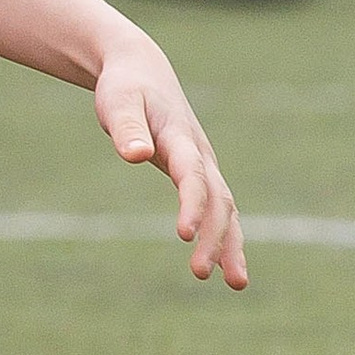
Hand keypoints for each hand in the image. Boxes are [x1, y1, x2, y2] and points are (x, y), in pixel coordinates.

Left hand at [92, 35, 247, 287]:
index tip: (184, 235)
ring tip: (236, 283)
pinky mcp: (200, 173)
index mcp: (180, 137)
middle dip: (214, 236)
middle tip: (201, 272)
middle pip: (217, 199)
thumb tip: (136, 156)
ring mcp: (205, 164)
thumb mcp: (118, 101)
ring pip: (226, 208)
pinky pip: (219, 208)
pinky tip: (225, 267)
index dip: (191, 204)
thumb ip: (127, 128)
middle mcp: (200, 154)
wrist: (141, 71)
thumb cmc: (125, 88)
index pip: (192, 175)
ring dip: (231, 244)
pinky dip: (226, 236)